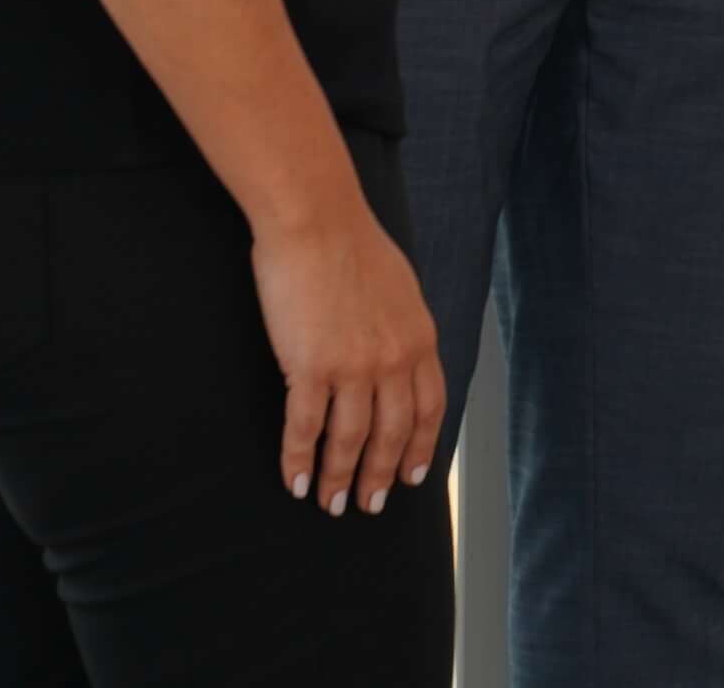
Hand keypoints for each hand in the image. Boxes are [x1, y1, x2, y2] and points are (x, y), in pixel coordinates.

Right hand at [249, 208, 443, 515]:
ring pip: (350, 441)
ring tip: (330, 503)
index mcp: (419, 339)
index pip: (428, 409)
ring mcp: (354, 366)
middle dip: (379, 476)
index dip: (419, 448)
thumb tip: (401, 355)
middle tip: (368, 505)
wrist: (316, 219)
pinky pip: (305, 428)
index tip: (411, 476)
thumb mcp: (399, 289)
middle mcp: (394, 359)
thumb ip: (403, 328)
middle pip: (391, 434)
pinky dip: (299, 460)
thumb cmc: (351, 244)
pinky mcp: (311, 366)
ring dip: (339, 478)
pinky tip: (295, 480)